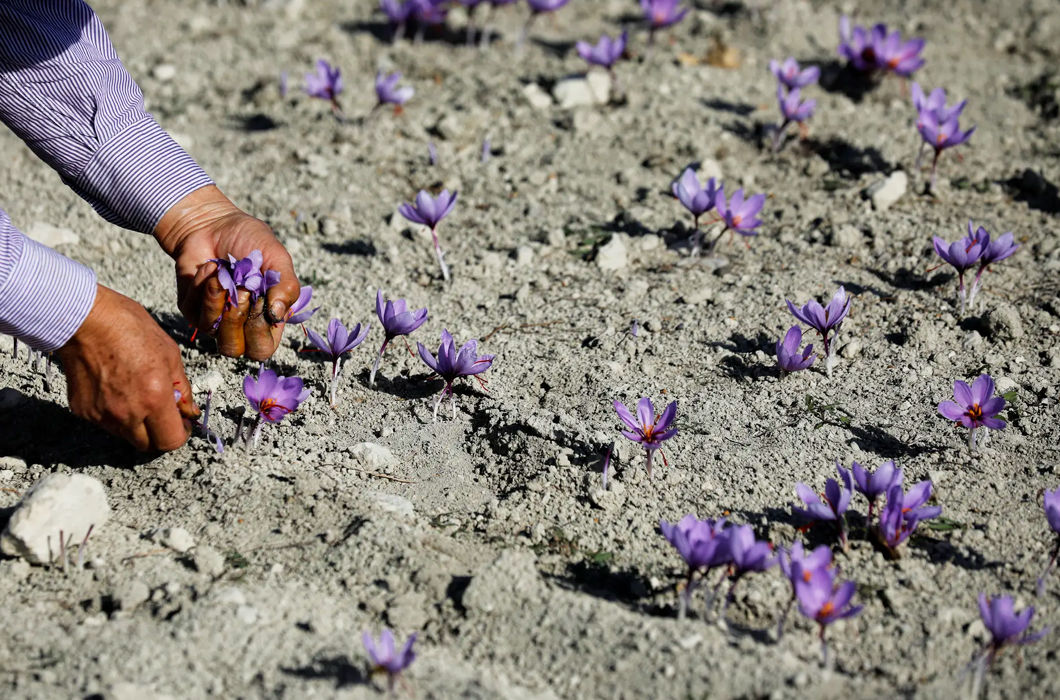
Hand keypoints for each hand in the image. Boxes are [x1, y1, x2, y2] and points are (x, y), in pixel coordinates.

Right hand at [55, 284, 198, 451]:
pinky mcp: (83, 411)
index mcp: (154, 398)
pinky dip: (114, 413)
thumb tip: (188, 411)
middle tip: (161, 412)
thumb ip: (182, 389)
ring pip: (126, 435)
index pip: (171, 441)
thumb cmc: (129, 329)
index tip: (180, 423)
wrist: (84, 319)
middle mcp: (127, 413)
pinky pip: (105, 422)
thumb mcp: (170, 354)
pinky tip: (114, 387)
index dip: (179, 434)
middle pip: (148, 445)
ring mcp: (102, 415)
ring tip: (135, 392)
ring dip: (136, 424)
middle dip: (158, 433)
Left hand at [154, 185, 300, 360]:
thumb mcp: (277, 259)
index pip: (263, 348)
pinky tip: (210, 268)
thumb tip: (278, 315)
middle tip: (241, 288)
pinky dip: (204, 285)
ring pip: (213, 332)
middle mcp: (240, 326)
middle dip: (236, 317)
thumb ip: (286, 286)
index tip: (260, 297)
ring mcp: (214, 320)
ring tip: (223, 272)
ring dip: (218, 298)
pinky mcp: (192, 309)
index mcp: (266, 320)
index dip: (259, 329)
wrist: (213, 224)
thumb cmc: (249, 241)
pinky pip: (195, 311)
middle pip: (236, 349)